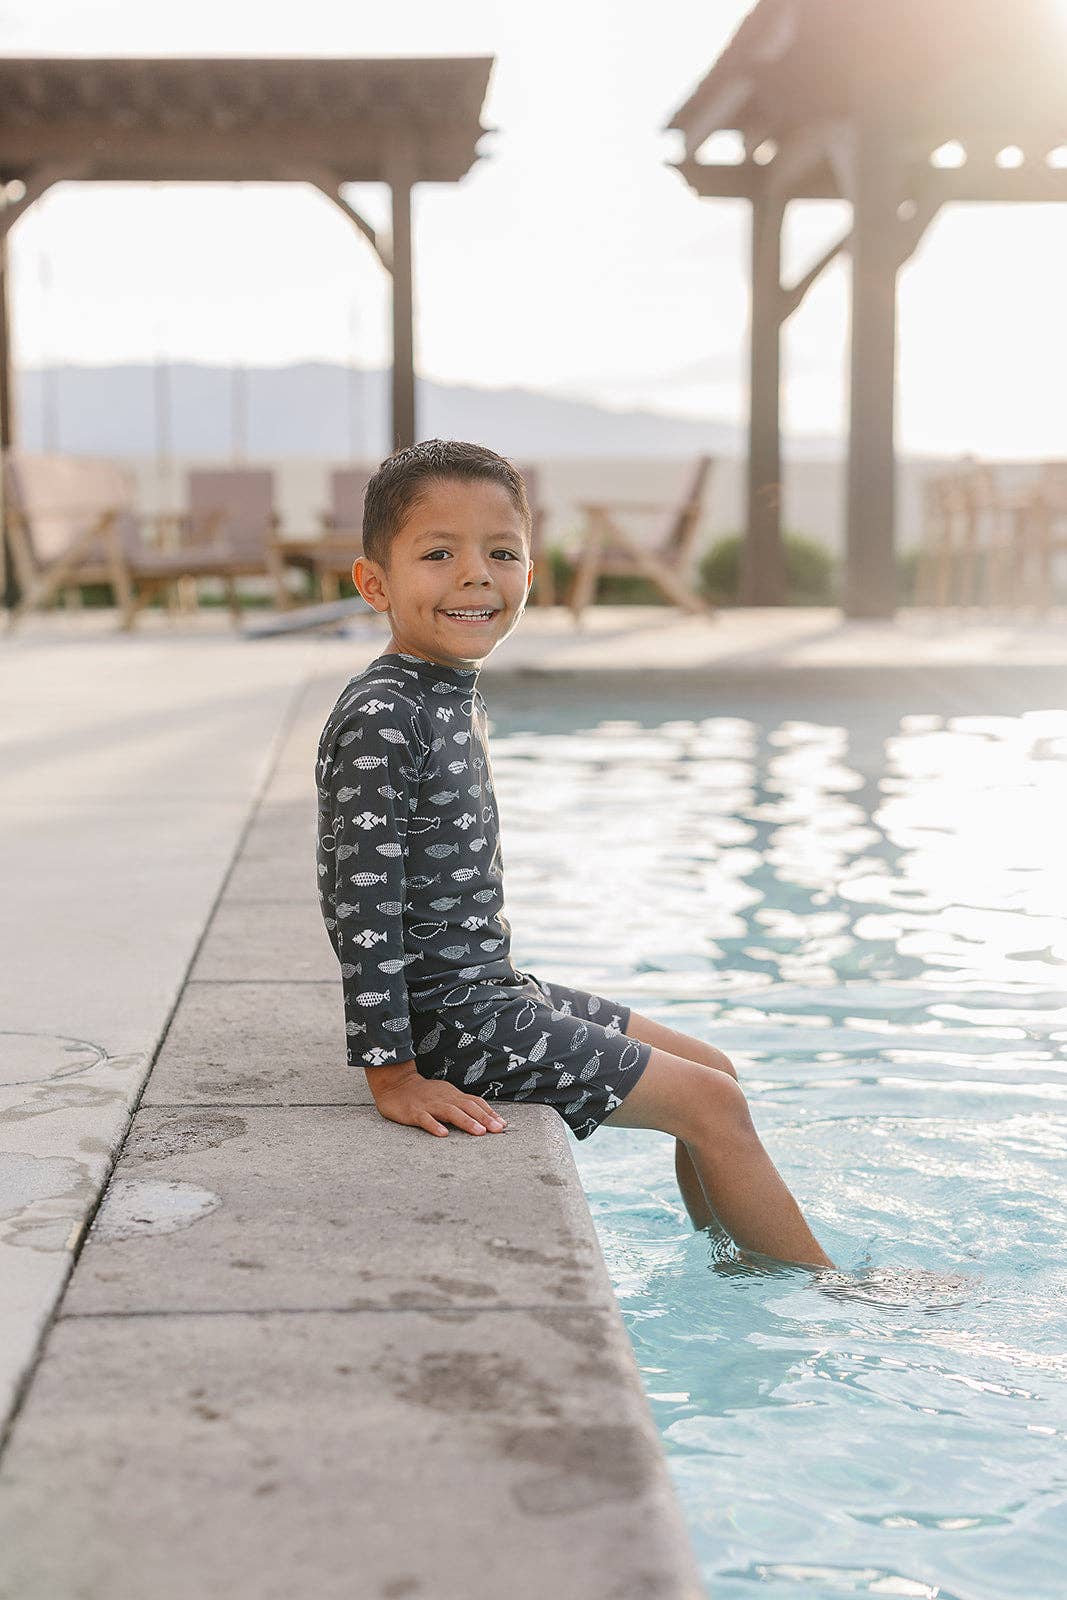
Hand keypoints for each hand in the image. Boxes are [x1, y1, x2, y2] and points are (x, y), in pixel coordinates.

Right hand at [370, 1066, 507, 1137]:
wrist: (396, 1084)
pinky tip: (443, 1134)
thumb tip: (484, 1117)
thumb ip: (462, 1105)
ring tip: (479, 1132)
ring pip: (450, 1112)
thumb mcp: (445, 1095)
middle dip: (484, 1118)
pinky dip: (434, 1126)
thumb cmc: (424, 1094)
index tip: (503, 1124)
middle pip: (467, 1106)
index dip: (489, 1112)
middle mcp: (444, 1098)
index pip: (475, 1102)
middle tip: (498, 1129)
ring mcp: (429, 1105)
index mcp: (452, 1095)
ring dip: (466, 1121)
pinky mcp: (414, 1112)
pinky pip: (425, 1119)